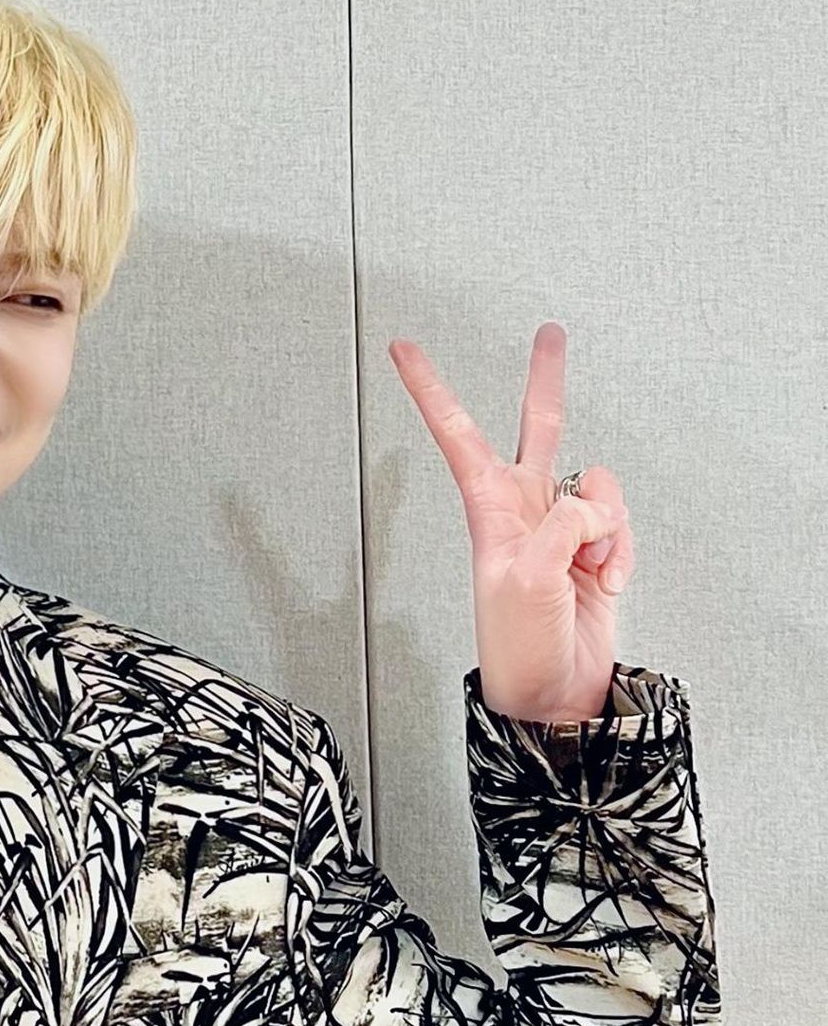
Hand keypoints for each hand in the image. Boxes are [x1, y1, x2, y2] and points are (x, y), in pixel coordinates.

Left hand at [388, 320, 632, 723]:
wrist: (553, 691)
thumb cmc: (519, 646)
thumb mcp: (530, 578)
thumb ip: (564, 526)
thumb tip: (590, 509)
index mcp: (489, 510)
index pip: (456, 435)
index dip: (431, 390)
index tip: (402, 348)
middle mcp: (523, 510)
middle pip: (539, 428)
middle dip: (546, 380)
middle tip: (549, 333)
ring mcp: (562, 528)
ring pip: (598, 485)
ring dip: (609, 525)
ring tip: (591, 569)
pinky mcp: (594, 549)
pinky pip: (621, 524)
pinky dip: (624, 551)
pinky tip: (608, 581)